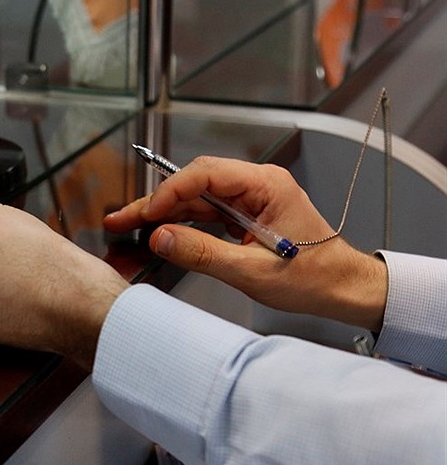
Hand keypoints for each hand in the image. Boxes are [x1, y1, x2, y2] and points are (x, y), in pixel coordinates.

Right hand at [104, 156, 386, 330]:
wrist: (345, 290)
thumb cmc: (313, 279)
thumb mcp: (252, 271)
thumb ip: (202, 253)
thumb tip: (160, 237)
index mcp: (265, 185)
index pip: (204, 174)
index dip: (168, 192)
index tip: (144, 215)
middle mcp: (257, 184)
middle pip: (194, 184)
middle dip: (155, 202)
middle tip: (119, 219)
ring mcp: (251, 199)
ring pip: (196, 198)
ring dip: (164, 213)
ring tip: (128, 226)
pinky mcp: (246, 215)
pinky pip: (206, 212)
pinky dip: (182, 223)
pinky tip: (160, 232)